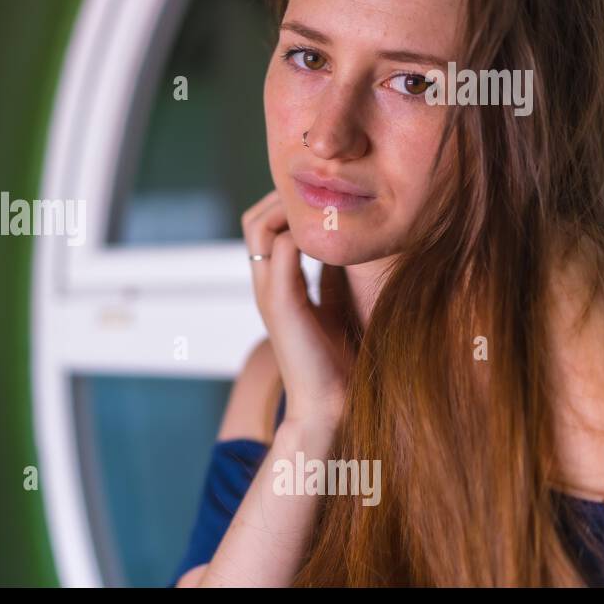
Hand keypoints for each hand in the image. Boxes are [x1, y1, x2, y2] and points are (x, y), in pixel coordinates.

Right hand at [241, 191, 355, 427]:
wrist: (330, 406)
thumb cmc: (337, 362)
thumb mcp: (337, 305)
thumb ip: (334, 276)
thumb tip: (348, 248)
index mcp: (277, 283)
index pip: (265, 224)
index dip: (287, 205)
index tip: (325, 200)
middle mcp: (266, 283)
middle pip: (255, 219)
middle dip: (284, 199)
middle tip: (324, 198)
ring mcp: (269, 292)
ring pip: (260, 227)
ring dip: (289, 210)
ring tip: (325, 211)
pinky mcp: (281, 303)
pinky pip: (282, 251)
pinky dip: (302, 234)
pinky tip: (334, 236)